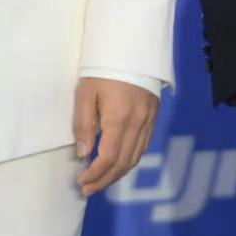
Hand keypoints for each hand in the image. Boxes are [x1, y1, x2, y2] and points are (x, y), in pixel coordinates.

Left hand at [74, 78, 158, 196]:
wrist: (133, 45)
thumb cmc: (104, 68)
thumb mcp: (86, 92)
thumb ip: (84, 124)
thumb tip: (84, 154)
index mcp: (120, 117)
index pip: (109, 157)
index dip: (95, 174)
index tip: (81, 181)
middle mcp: (138, 121)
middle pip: (124, 162)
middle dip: (105, 180)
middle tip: (88, 189)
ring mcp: (149, 118)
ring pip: (136, 156)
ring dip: (118, 173)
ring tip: (101, 181)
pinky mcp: (154, 114)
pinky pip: (145, 144)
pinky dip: (131, 158)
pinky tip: (119, 161)